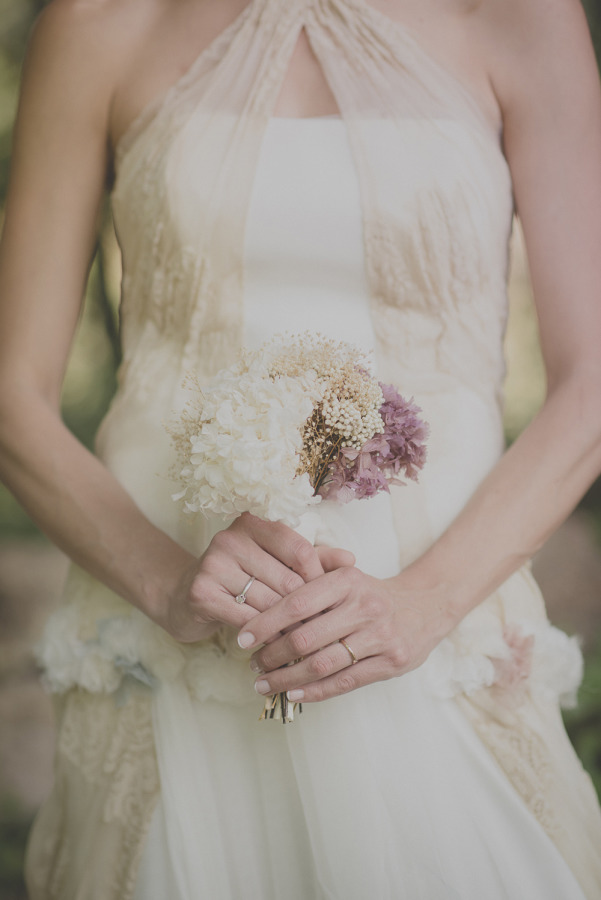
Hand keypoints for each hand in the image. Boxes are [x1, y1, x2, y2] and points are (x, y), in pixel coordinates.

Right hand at [159, 512, 354, 642]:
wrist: (186, 597)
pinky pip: (246, 619)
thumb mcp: (278, 565)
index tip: (327, 601)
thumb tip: (351, 560)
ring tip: (302, 642)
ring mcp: (213, 563)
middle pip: (286, 579)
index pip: (299, 549)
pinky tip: (273, 645)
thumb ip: (315, 560)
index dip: (317, 578)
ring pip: (268, 603)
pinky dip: (264, 636)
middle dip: (306, 609)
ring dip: (288, 627)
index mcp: (254, 523)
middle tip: (321, 630)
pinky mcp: (201, 592)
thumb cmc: (243, 579)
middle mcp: (231, 538)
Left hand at [239, 566, 450, 701]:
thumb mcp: (346, 572)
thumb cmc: (372, 593)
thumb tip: (265, 589)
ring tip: (265, 683)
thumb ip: (310, 572)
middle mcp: (364, 606)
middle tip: (253, 664)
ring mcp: (380, 635)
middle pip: (306, 638)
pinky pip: (345, 681)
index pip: (297, 603)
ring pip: (323, 664)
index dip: (265, 623)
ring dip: (288, 678)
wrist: (426, 605)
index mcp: (347, 580)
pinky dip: (315, 691)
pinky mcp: (392, 661)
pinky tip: (294, 692)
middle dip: (272, 655)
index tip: (242, 637)